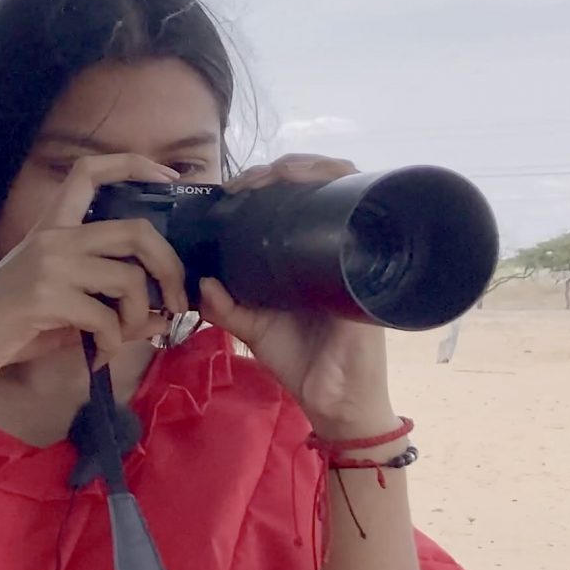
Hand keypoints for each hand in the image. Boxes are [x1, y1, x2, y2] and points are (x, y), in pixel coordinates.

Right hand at [0, 154, 188, 397]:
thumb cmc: (11, 325)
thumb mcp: (65, 309)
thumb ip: (112, 305)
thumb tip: (164, 316)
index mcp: (53, 227)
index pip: (91, 171)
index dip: (135, 165)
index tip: (170, 178)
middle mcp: (53, 236)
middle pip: (137, 231)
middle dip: (170, 268)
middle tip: (178, 301)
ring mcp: (49, 264)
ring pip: (129, 279)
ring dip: (139, 317)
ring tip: (123, 338)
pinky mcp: (44, 296)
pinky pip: (106, 318)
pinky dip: (113, 343)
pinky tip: (99, 355)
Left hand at [199, 154, 397, 438]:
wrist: (334, 401)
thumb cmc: (301, 362)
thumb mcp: (254, 329)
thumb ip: (225, 308)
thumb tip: (201, 281)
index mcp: (305, 258)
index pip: (295, 201)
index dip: (268, 182)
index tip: (235, 187)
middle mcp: (334, 247)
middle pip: (320, 184)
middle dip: (285, 168)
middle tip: (250, 181)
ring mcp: (355, 252)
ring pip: (344, 186)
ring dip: (311, 168)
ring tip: (280, 174)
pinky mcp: (368, 265)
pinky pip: (364, 214)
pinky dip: (343, 186)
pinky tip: (319, 180)